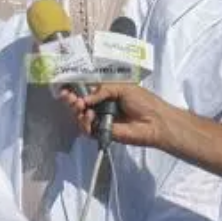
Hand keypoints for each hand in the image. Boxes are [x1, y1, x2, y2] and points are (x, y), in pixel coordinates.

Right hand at [58, 83, 175, 149]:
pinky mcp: (102, 133)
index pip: (87, 91)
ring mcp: (101, 120)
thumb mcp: (123, 87)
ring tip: (80, 106)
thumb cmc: (143, 101)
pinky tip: (88, 117)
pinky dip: (84, 123)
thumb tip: (85, 98)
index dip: (76, 90)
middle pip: (80, 104)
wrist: (155, 122)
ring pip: (81, 117)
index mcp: (107, 94)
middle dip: (72, 100)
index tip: (66, 88)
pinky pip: (87, 129)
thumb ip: (103, 90)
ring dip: (77, 111)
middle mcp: (101, 106)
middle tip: (69, 98)